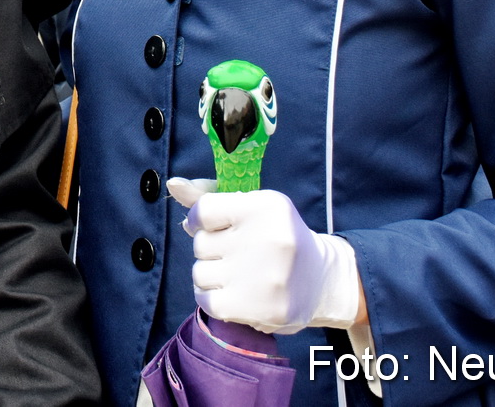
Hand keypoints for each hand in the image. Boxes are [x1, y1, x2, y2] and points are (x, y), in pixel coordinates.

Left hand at [168, 179, 360, 334]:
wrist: (321, 281)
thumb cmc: (276, 237)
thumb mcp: (252, 207)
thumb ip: (209, 197)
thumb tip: (173, 185)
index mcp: (266, 206)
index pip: (203, 210)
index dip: (200, 221)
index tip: (214, 227)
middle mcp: (267, 239)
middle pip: (200, 243)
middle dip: (212, 249)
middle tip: (240, 254)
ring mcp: (263, 277)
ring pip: (200, 273)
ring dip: (211, 275)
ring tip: (239, 275)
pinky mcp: (258, 309)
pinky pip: (205, 301)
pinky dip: (212, 298)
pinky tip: (233, 293)